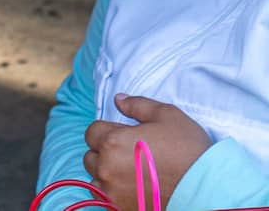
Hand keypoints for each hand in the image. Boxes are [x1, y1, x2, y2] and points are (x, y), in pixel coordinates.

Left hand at [84, 94, 212, 210]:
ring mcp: (111, 191)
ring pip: (96, 178)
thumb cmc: (188, 151)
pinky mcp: (120, 208)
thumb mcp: (167, 116)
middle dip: (105, 152)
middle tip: (130, 154)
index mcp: (113, 141)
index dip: (108, 131)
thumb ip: (138, 105)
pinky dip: (113, 192)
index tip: (125, 136)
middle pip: (91, 156)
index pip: (92, 132)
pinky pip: (105, 197)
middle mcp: (106, 167)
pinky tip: (133, 187)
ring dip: (107, 173)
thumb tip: (118, 99)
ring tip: (132, 172)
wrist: (208, 189)